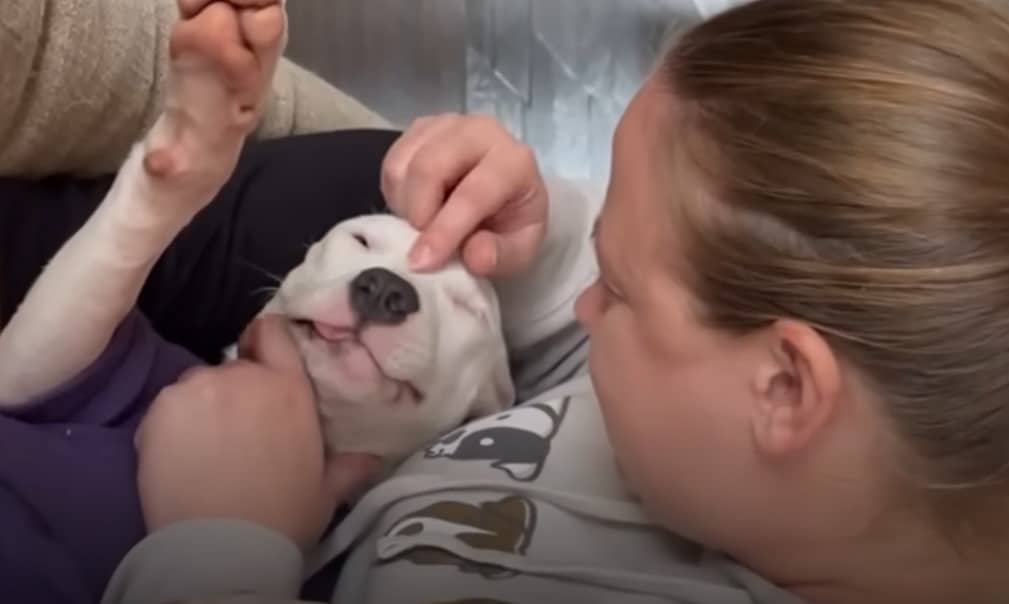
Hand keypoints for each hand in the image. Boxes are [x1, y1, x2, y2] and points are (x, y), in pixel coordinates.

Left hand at [135, 314, 380, 549]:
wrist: (223, 546)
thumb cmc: (282, 516)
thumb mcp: (326, 491)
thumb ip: (347, 467)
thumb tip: (372, 460)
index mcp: (289, 388)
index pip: (273, 333)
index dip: (265, 341)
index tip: (260, 359)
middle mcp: (244, 376)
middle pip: (233, 367)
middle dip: (233, 393)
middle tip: (233, 432)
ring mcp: (199, 388)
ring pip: (197, 387)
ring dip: (201, 407)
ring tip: (202, 449)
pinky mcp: (161, 409)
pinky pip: (166, 408)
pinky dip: (169, 426)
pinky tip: (176, 457)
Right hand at [381, 113, 548, 276]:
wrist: (504, 194)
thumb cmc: (511, 222)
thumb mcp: (519, 250)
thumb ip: (500, 256)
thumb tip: (474, 257)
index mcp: (513, 161)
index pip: (472, 193)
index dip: (444, 230)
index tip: (421, 262)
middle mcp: (480, 132)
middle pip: (428, 167)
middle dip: (417, 213)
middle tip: (419, 242)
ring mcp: (446, 125)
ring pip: (403, 163)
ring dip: (403, 205)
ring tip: (422, 225)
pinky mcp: (420, 128)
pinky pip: (391, 162)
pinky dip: (395, 193)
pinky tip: (414, 207)